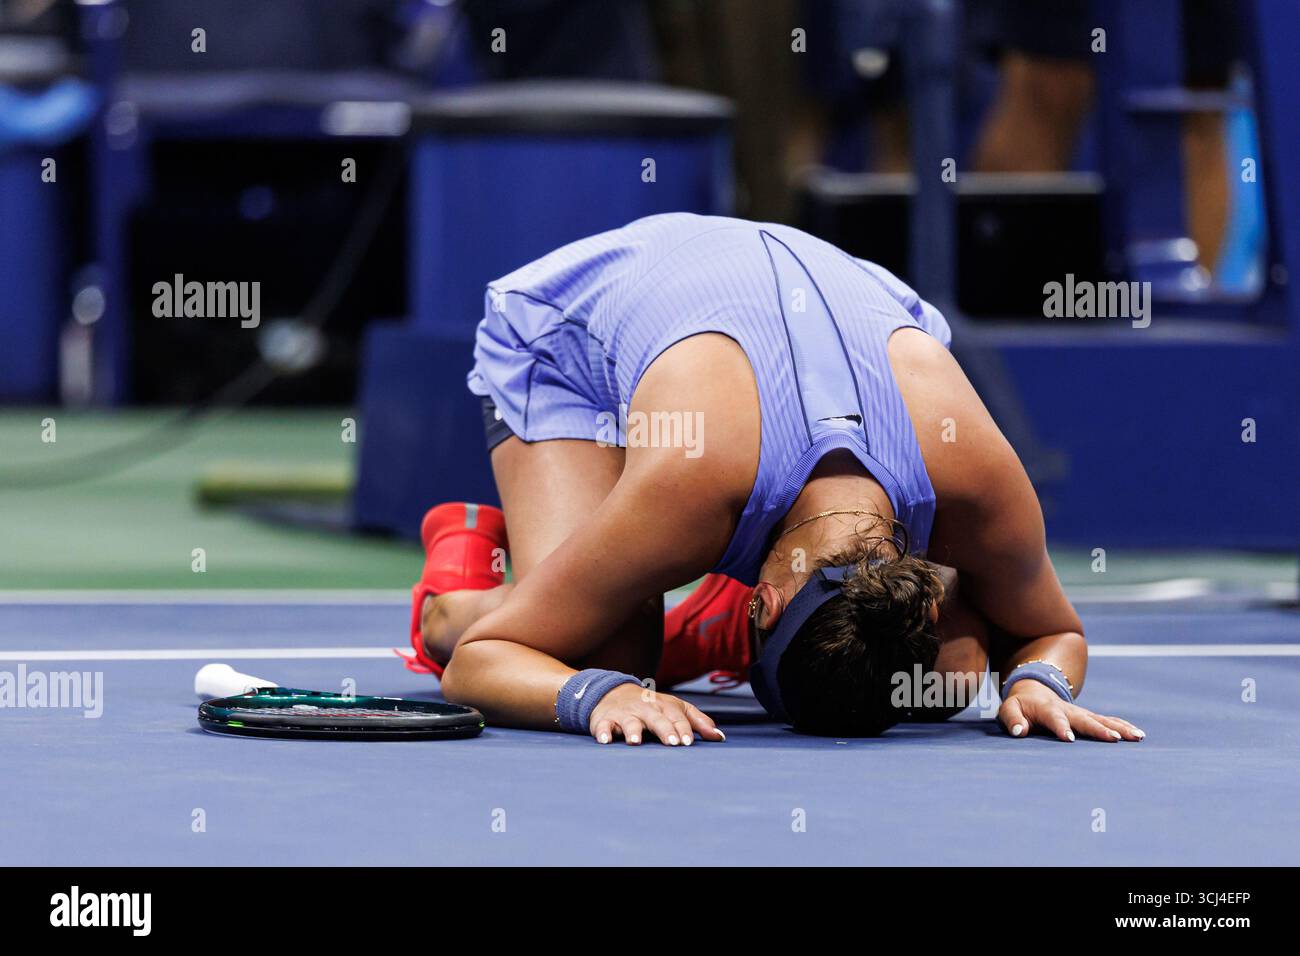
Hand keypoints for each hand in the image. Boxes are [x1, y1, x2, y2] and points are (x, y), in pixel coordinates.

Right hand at [589, 683, 725, 745]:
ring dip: (633, 731)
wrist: (613, 692)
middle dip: (665, 730)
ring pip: (630, 722)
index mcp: (665, 707)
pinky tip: (605, 740)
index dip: (684, 729)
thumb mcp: (676, 708)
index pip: (677, 718)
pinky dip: (603, 732)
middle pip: (657, 719)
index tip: (689, 743)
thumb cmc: (651, 705)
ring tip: (636, 742)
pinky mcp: (605, 720)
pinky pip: (603, 726)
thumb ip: (698, 722)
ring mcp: (625, 714)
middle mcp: (646, 709)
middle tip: (673, 743)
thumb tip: (720, 737)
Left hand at [999, 679, 1144, 741]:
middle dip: (1099, 729)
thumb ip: (1012, 719)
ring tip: (1135, 737)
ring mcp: (1081, 712)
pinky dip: (1123, 725)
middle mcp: (1068, 709)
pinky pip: (1108, 720)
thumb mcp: (1009, 709)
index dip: (1061, 727)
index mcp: (1047, 708)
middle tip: (1113, 739)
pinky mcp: (1089, 716)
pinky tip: (1137, 734)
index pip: (1054, 718)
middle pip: (1085, 719)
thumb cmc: (1020, 703)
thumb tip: (1019, 732)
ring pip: (1102, 719)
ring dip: (1119, 727)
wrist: (1034, 688)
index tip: (1068, 738)